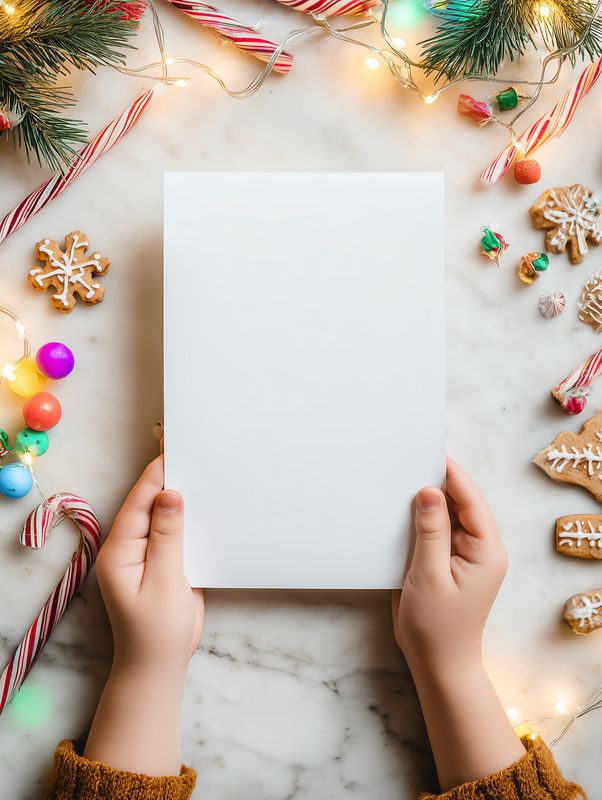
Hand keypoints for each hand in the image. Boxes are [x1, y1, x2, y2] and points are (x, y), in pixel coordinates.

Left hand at [95, 454, 203, 673]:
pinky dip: (189, 521)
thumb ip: (168, 536)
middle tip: (195, 454)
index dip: (156, 476)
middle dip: (169, 482)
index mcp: (120, 550)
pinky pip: (174, 534)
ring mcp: (146, 556)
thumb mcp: (164, 580)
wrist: (159, 667)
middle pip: (149, 506)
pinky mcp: (164, 564)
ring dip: (182, 501)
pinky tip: (207, 509)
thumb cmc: (156, 630)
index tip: (175, 449)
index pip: (139, 503)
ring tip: (205, 474)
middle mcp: (130, 548)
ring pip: (164, 518)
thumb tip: (171, 494)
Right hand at [392, 458, 522, 790]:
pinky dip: (421, 518)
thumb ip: (430, 531)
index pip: (472, 502)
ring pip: (448, 516)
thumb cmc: (436, 627)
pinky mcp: (446, 562)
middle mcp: (479, 548)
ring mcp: (463, 555)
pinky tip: (401, 508)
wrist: (436, 664)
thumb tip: (430, 490)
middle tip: (411, 459)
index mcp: (486, 551)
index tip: (431, 452)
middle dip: (440, 482)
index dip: (454, 475)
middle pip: (462, 504)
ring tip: (403, 476)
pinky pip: (436, 531)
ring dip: (429, 499)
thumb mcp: (430, 576)